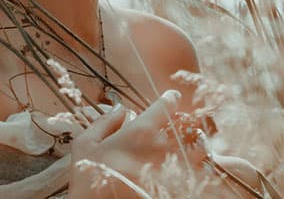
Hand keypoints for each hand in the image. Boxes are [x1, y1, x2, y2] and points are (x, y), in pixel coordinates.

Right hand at [68, 89, 194, 198]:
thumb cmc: (87, 177)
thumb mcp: (85, 143)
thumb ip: (104, 122)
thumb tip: (120, 109)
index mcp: (138, 132)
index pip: (165, 106)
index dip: (171, 99)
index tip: (173, 98)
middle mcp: (159, 148)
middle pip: (187, 128)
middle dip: (188, 124)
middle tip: (188, 123)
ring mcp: (169, 169)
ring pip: (198, 151)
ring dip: (198, 145)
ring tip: (197, 145)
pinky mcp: (171, 186)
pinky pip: (193, 175)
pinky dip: (196, 169)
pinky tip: (191, 168)